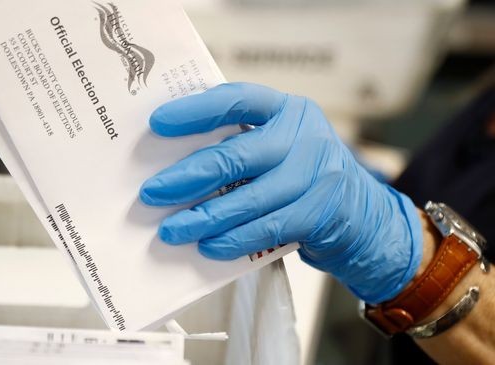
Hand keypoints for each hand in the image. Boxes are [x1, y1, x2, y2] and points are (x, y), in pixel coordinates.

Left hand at [139, 82, 422, 302]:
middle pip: (237, 155)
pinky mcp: (319, 213)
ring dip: (205, 218)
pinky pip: (267, 228)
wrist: (361, 212)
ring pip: (249, 199)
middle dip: (188, 177)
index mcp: (285, 109)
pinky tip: (208, 247)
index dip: (196, 110)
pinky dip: (234, 240)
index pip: (238, 99)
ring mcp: (315, 175)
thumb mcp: (278, 144)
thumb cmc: (299, 173)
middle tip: (152, 193)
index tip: (157, 122)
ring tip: (171, 230)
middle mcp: (304, 136)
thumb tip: (172, 162)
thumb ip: (241, 143)